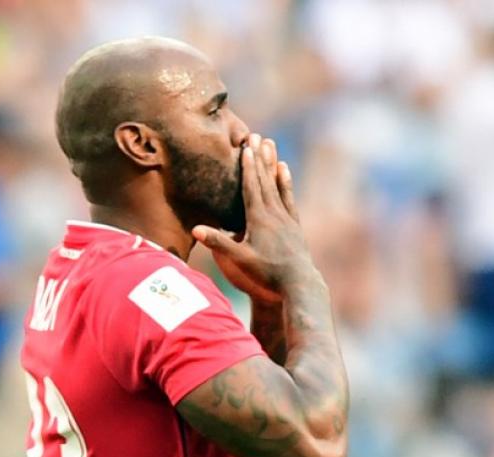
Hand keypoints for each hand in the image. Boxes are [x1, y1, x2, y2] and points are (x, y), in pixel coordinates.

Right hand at [192, 134, 313, 302]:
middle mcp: (274, 214)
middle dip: (258, 157)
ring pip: (276, 184)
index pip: (251, 187)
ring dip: (271, 163)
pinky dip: (284, 181)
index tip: (245, 147)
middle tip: (255, 135)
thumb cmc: (266, 274)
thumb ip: (218, 243)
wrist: (298, 285)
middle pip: (264, 180)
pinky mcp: (293, 225)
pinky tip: (284, 169)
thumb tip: (195, 229)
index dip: (247, 167)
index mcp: (259, 220)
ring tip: (269, 144)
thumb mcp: (240, 261)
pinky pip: (288, 197)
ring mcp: (285, 218)